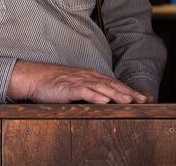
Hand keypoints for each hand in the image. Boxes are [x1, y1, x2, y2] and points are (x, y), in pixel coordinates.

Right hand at [7, 60, 149, 103]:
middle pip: (111, 84)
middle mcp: (86, 76)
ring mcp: (77, 81)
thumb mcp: (74, 84)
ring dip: (116, 94)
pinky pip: (83, 91)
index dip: (127, 89)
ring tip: (128, 101)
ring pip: (101, 87)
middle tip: (142, 100)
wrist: (33, 76)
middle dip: (127, 92)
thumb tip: (104, 98)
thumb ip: (88, 89)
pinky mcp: (68, 87)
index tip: (141, 97)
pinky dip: (95, 96)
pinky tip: (104, 101)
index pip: (112, 82)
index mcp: (89, 75)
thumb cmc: (52, 82)